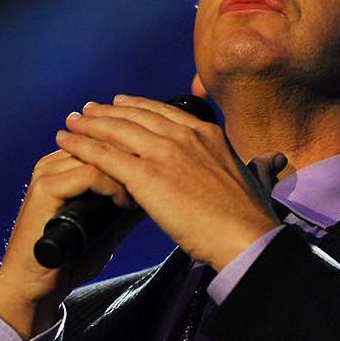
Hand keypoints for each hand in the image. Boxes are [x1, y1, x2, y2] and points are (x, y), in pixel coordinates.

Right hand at [0, 122, 144, 338]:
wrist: (35, 287)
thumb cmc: (71, 258)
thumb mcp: (109, 224)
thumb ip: (128, 201)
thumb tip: (160, 187)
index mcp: (67, 163)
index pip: (108, 135)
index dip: (138, 146)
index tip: (163, 166)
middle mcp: (56, 161)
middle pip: (104, 138)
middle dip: (137, 154)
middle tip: (161, 174)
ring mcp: (48, 172)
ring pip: (100, 153)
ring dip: (128, 170)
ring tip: (144, 192)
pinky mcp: (46, 188)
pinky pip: (89, 174)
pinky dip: (113, 186)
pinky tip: (125, 202)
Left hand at [57, 94, 286, 270]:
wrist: (245, 236)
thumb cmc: (253, 215)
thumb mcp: (258, 177)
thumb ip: (259, 165)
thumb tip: (273, 160)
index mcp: (208, 134)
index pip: (164, 112)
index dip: (137, 107)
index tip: (120, 104)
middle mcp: (184, 136)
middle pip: (135, 117)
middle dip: (107, 112)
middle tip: (87, 110)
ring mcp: (164, 153)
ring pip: (116, 131)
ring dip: (89, 124)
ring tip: (71, 121)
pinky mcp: (146, 176)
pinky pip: (105, 155)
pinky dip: (82, 144)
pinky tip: (66, 140)